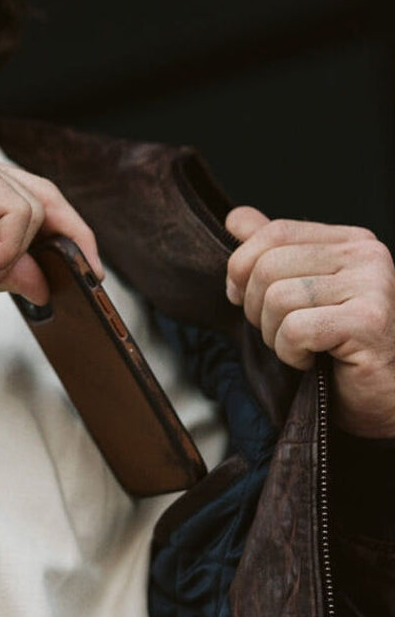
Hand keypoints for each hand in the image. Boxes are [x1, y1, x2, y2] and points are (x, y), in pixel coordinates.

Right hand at [0, 140, 100, 310]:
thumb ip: (3, 268)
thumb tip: (45, 280)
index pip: (29, 203)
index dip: (60, 236)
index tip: (79, 273)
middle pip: (44, 195)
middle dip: (72, 238)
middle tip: (86, 277)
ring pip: (33, 207)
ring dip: (14, 257)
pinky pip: (16, 213)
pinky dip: (4, 252)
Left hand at [225, 206, 394, 436]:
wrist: (382, 397)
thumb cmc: (337, 347)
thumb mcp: (298, 291)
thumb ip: (271, 251)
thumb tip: (236, 218)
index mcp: (348, 240)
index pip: (272, 231)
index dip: (240, 266)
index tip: (240, 296)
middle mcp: (366, 254)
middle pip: (267, 265)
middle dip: (255, 307)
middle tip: (279, 331)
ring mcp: (373, 285)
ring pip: (277, 297)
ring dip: (274, 333)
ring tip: (300, 346)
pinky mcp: (369, 321)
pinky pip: (295, 328)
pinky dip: (290, 352)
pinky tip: (313, 359)